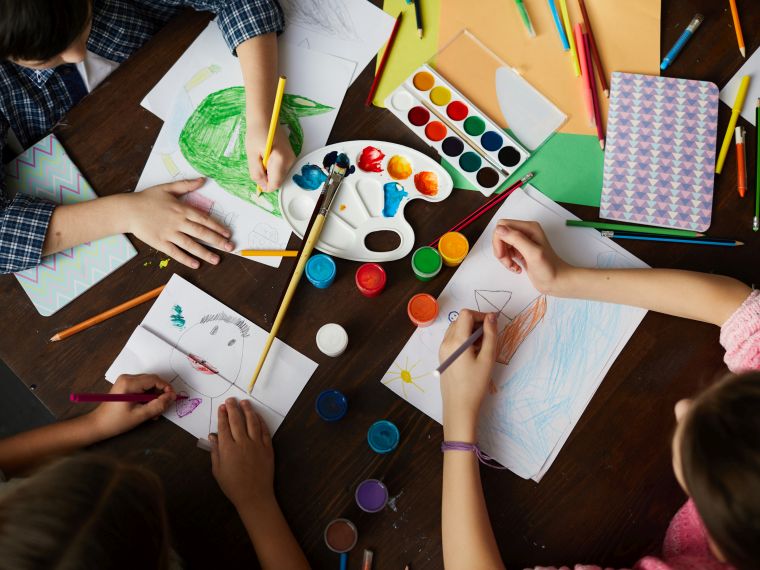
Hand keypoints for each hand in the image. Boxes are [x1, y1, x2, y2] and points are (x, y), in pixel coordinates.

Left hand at [88, 374, 175, 439]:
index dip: (166, 388)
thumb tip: (172, 397)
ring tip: (153, 412)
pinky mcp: (125, 385)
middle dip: (160, 394)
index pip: (155, 379)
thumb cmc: (117, 421)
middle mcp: (127, 378)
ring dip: (154, 397)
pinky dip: (147, 397)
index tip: (172, 399)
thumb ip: (158, 405)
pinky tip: (147, 409)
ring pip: (149, 385)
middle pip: (152, 381)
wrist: (98, 425)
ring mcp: (126, 381)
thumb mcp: (140, 415)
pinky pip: (143, 387)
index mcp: (129, 383)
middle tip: (161, 409)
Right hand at [127, 179, 233, 268]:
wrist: (128, 210)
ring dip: (205, 253)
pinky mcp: (160, 243)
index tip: (228, 233)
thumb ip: (186, 185)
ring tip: (216, 260)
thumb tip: (203, 180)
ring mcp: (169, 234)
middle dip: (217, 241)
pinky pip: (175, 253)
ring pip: (190, 245)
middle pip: (201, 233)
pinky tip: (196, 264)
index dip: (217, 227)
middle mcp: (178, 222)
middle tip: (229, 247)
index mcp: (181, 209)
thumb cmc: (148, 198)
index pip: (204, 219)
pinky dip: (186, 259)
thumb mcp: (168, 188)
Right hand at [210, 398, 274, 509]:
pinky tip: (256, 415)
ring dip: (247, 410)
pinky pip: (264, 430)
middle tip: (231, 400)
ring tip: (244, 402)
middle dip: (233, 408)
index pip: (224, 426)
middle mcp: (242, 443)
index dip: (222, 415)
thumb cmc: (233, 486)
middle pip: (237, 420)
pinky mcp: (267, 447)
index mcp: (227, 449)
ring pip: (252, 422)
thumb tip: (212, 436)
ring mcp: (256, 444)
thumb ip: (215, 452)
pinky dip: (260, 421)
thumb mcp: (218, 471)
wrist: (254, 496)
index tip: (222, 407)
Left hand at [246, 125, 294, 192]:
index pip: (275, 184)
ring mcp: (292, 158)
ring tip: (262, 157)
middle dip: (267, 177)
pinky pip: (281, 169)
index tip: (257, 177)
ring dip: (269, 172)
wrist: (265, 118)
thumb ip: (256, 173)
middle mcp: (290, 161)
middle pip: (278, 181)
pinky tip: (267, 156)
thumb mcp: (251, 155)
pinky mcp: (291, 157)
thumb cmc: (256, 134)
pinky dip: (273, 167)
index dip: (265, 186)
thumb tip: (262, 186)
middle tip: (258, 163)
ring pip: (280, 176)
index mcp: (280, 160)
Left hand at [439, 310, 497, 440]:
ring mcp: (442, 349)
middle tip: (489, 336)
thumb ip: (490, 335)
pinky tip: (473, 352)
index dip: (481, 315)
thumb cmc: (475, 384)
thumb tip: (492, 317)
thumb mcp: (487, 358)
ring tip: (482, 345)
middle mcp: (446, 342)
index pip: (466, 314)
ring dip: (469, 330)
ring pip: (455, 328)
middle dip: (476, 322)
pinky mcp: (442, 356)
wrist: (459, 406)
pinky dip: (463, 338)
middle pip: (460, 320)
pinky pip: (452, 339)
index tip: (493, 324)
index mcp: (456, 341)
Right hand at [492, 220, 571, 294]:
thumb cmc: (549, 269)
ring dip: (503, 257)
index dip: (499, 240)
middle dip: (500, 249)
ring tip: (513, 265)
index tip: (503, 254)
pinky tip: (516, 267)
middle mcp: (525, 232)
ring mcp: (523, 241)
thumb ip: (516, 239)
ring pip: (502, 244)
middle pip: (500, 234)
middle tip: (508, 261)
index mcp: (529, 227)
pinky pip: (506, 251)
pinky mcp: (521, 250)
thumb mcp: (533, 253)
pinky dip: (507, 260)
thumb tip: (499, 229)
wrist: (557, 281)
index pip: (502, 225)